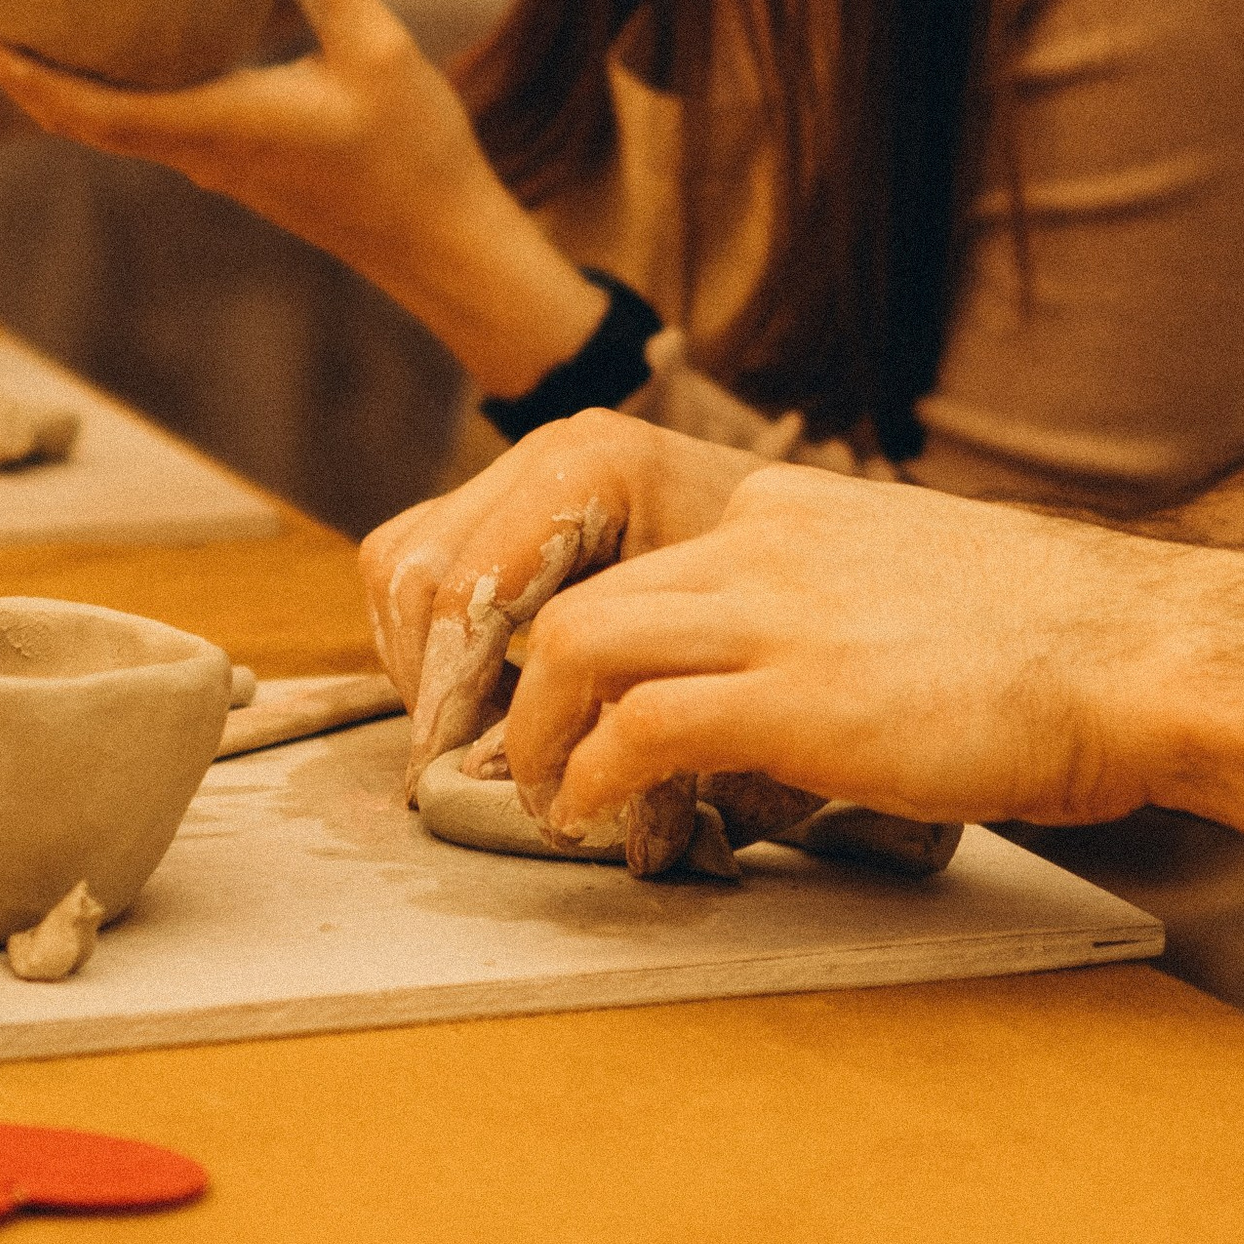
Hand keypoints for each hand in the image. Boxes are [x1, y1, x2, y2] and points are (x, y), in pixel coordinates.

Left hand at [0, 0, 602, 393]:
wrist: (440, 244)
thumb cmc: (412, 151)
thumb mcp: (374, 45)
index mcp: (213, 127)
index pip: (84, 108)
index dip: (16, 69)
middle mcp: (193, 152)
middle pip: (70, 113)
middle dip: (6, 58)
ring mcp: (207, 162)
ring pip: (100, 119)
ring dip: (45, 73)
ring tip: (7, 8)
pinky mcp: (228, 160)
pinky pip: (138, 120)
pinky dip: (96, 83)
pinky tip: (102, 39)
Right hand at [363, 413, 759, 786]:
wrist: (839, 540)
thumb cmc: (790, 600)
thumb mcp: (721, 655)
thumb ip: (635, 717)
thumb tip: (551, 795)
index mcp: (593, 467)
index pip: (469, 586)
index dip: (449, 691)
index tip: (446, 773)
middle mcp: (549, 449)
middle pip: (416, 568)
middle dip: (425, 677)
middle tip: (449, 767)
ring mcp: (528, 464)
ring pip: (404, 558)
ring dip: (423, 655)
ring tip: (472, 733)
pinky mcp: (519, 494)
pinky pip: (429, 556)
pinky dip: (437, 630)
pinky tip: (491, 689)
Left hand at [502, 463, 1206, 841]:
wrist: (1140, 651)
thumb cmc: (1056, 643)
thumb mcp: (918, 584)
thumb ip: (837, 606)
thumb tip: (809, 674)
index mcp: (789, 514)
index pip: (640, 562)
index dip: (582, 640)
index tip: (564, 699)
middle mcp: (765, 546)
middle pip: (577, 589)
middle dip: (517, 678)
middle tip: (511, 754)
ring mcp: (779, 618)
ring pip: (580, 642)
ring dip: (535, 730)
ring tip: (540, 794)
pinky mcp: (800, 701)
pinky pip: (643, 728)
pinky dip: (594, 777)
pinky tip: (600, 816)